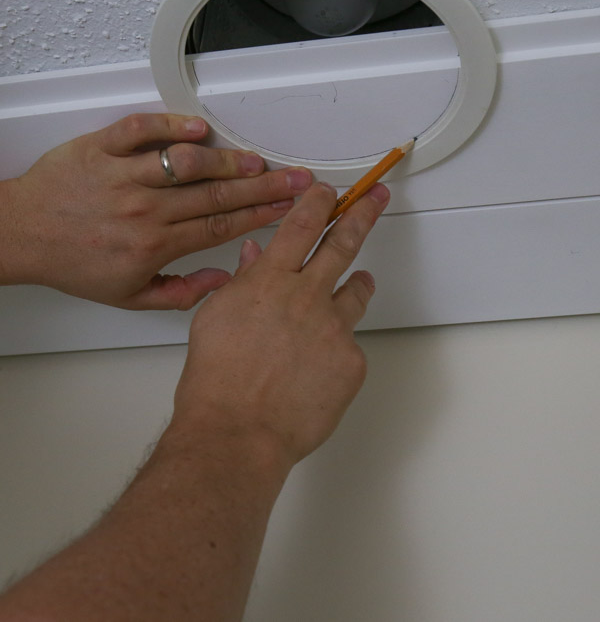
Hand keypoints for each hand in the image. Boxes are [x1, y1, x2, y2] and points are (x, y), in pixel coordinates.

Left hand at [1, 113, 312, 309]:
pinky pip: (139, 130)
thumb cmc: (74, 263)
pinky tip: (196, 126)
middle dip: (264, 186)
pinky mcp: (100, 148)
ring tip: (256, 159)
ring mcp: (122, 175)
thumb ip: (181, 293)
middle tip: (295, 178)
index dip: (262, 215)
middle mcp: (144, 209)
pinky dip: (168, 124)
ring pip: (186, 162)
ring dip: (226, 159)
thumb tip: (221, 278)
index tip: (289, 208)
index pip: (221, 226)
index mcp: (154, 244)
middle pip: (216, 194)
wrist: (23, 236)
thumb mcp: (128, 296)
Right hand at [170, 180, 389, 469]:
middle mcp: (306, 297)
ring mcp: (333, 328)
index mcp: (269, 281)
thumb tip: (254, 257)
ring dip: (357, 283)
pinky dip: (337, 348)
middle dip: (361, 215)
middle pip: (342, 243)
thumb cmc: (217, 382)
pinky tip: (318, 366)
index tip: (327, 191)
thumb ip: (241, 282)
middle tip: (374, 200)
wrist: (238, 431)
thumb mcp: (216, 317)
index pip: (300, 227)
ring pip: (354, 292)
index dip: (317, 203)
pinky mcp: (351, 361)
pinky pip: (349, 345)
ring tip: (360, 282)